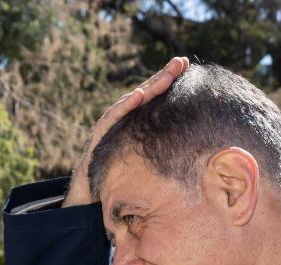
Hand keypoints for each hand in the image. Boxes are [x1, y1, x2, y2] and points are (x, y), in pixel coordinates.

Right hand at [64, 56, 188, 207]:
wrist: (90, 187)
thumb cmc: (119, 172)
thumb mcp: (144, 156)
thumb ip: (159, 144)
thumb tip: (191, 144)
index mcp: (135, 119)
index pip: (154, 95)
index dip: (169, 79)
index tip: (187, 65)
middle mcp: (123, 116)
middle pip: (146, 92)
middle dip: (163, 76)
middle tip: (180, 61)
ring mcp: (112, 122)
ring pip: (132, 100)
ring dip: (150, 87)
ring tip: (167, 76)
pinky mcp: (101, 132)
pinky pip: (115, 117)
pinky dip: (126, 105)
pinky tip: (139, 95)